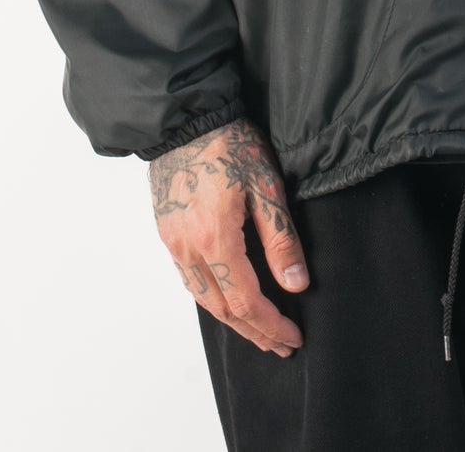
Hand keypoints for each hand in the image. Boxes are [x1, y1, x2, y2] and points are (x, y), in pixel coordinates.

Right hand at [148, 117, 309, 356]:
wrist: (184, 118)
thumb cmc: (229, 144)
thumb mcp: (266, 185)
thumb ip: (280, 238)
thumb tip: (297, 285)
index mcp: (215, 239)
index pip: (247, 301)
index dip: (272, 324)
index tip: (294, 337)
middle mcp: (188, 249)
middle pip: (222, 309)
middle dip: (254, 332)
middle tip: (281, 346)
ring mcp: (173, 242)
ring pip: (203, 299)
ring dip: (232, 321)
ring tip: (258, 332)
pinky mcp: (167, 232)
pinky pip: (189, 280)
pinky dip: (212, 299)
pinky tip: (226, 300)